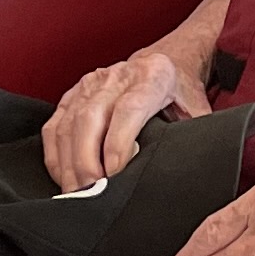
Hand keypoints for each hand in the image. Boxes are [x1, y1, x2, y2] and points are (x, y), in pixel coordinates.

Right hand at [42, 47, 203, 189]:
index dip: (118, 142)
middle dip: (87, 161)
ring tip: (77, 194)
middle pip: (91, 117)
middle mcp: (117, 76)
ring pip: (69, 124)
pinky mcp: (72, 95)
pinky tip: (64, 179)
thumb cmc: (180, 91)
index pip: (129, 109)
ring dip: (69, 164)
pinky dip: (55, 157)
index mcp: (152, 76)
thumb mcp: (198, 108)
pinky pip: (55, 128)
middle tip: (91, 193)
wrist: (165, 60)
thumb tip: (198, 171)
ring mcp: (90, 84)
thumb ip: (198, 136)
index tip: (114, 173)